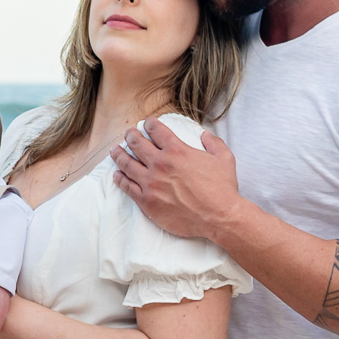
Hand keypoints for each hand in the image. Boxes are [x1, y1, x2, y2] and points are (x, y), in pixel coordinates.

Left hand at [109, 119, 242, 240]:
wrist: (218, 216)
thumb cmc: (222, 188)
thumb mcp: (224, 158)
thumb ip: (213, 142)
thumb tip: (205, 134)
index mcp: (177, 150)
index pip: (156, 130)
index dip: (149, 124)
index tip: (146, 123)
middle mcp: (160, 164)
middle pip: (137, 144)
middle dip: (131, 135)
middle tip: (128, 133)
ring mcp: (150, 183)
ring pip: (127, 164)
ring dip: (119, 155)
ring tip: (115, 150)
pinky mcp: (146, 201)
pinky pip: (127, 187)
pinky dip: (120, 179)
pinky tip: (117, 175)